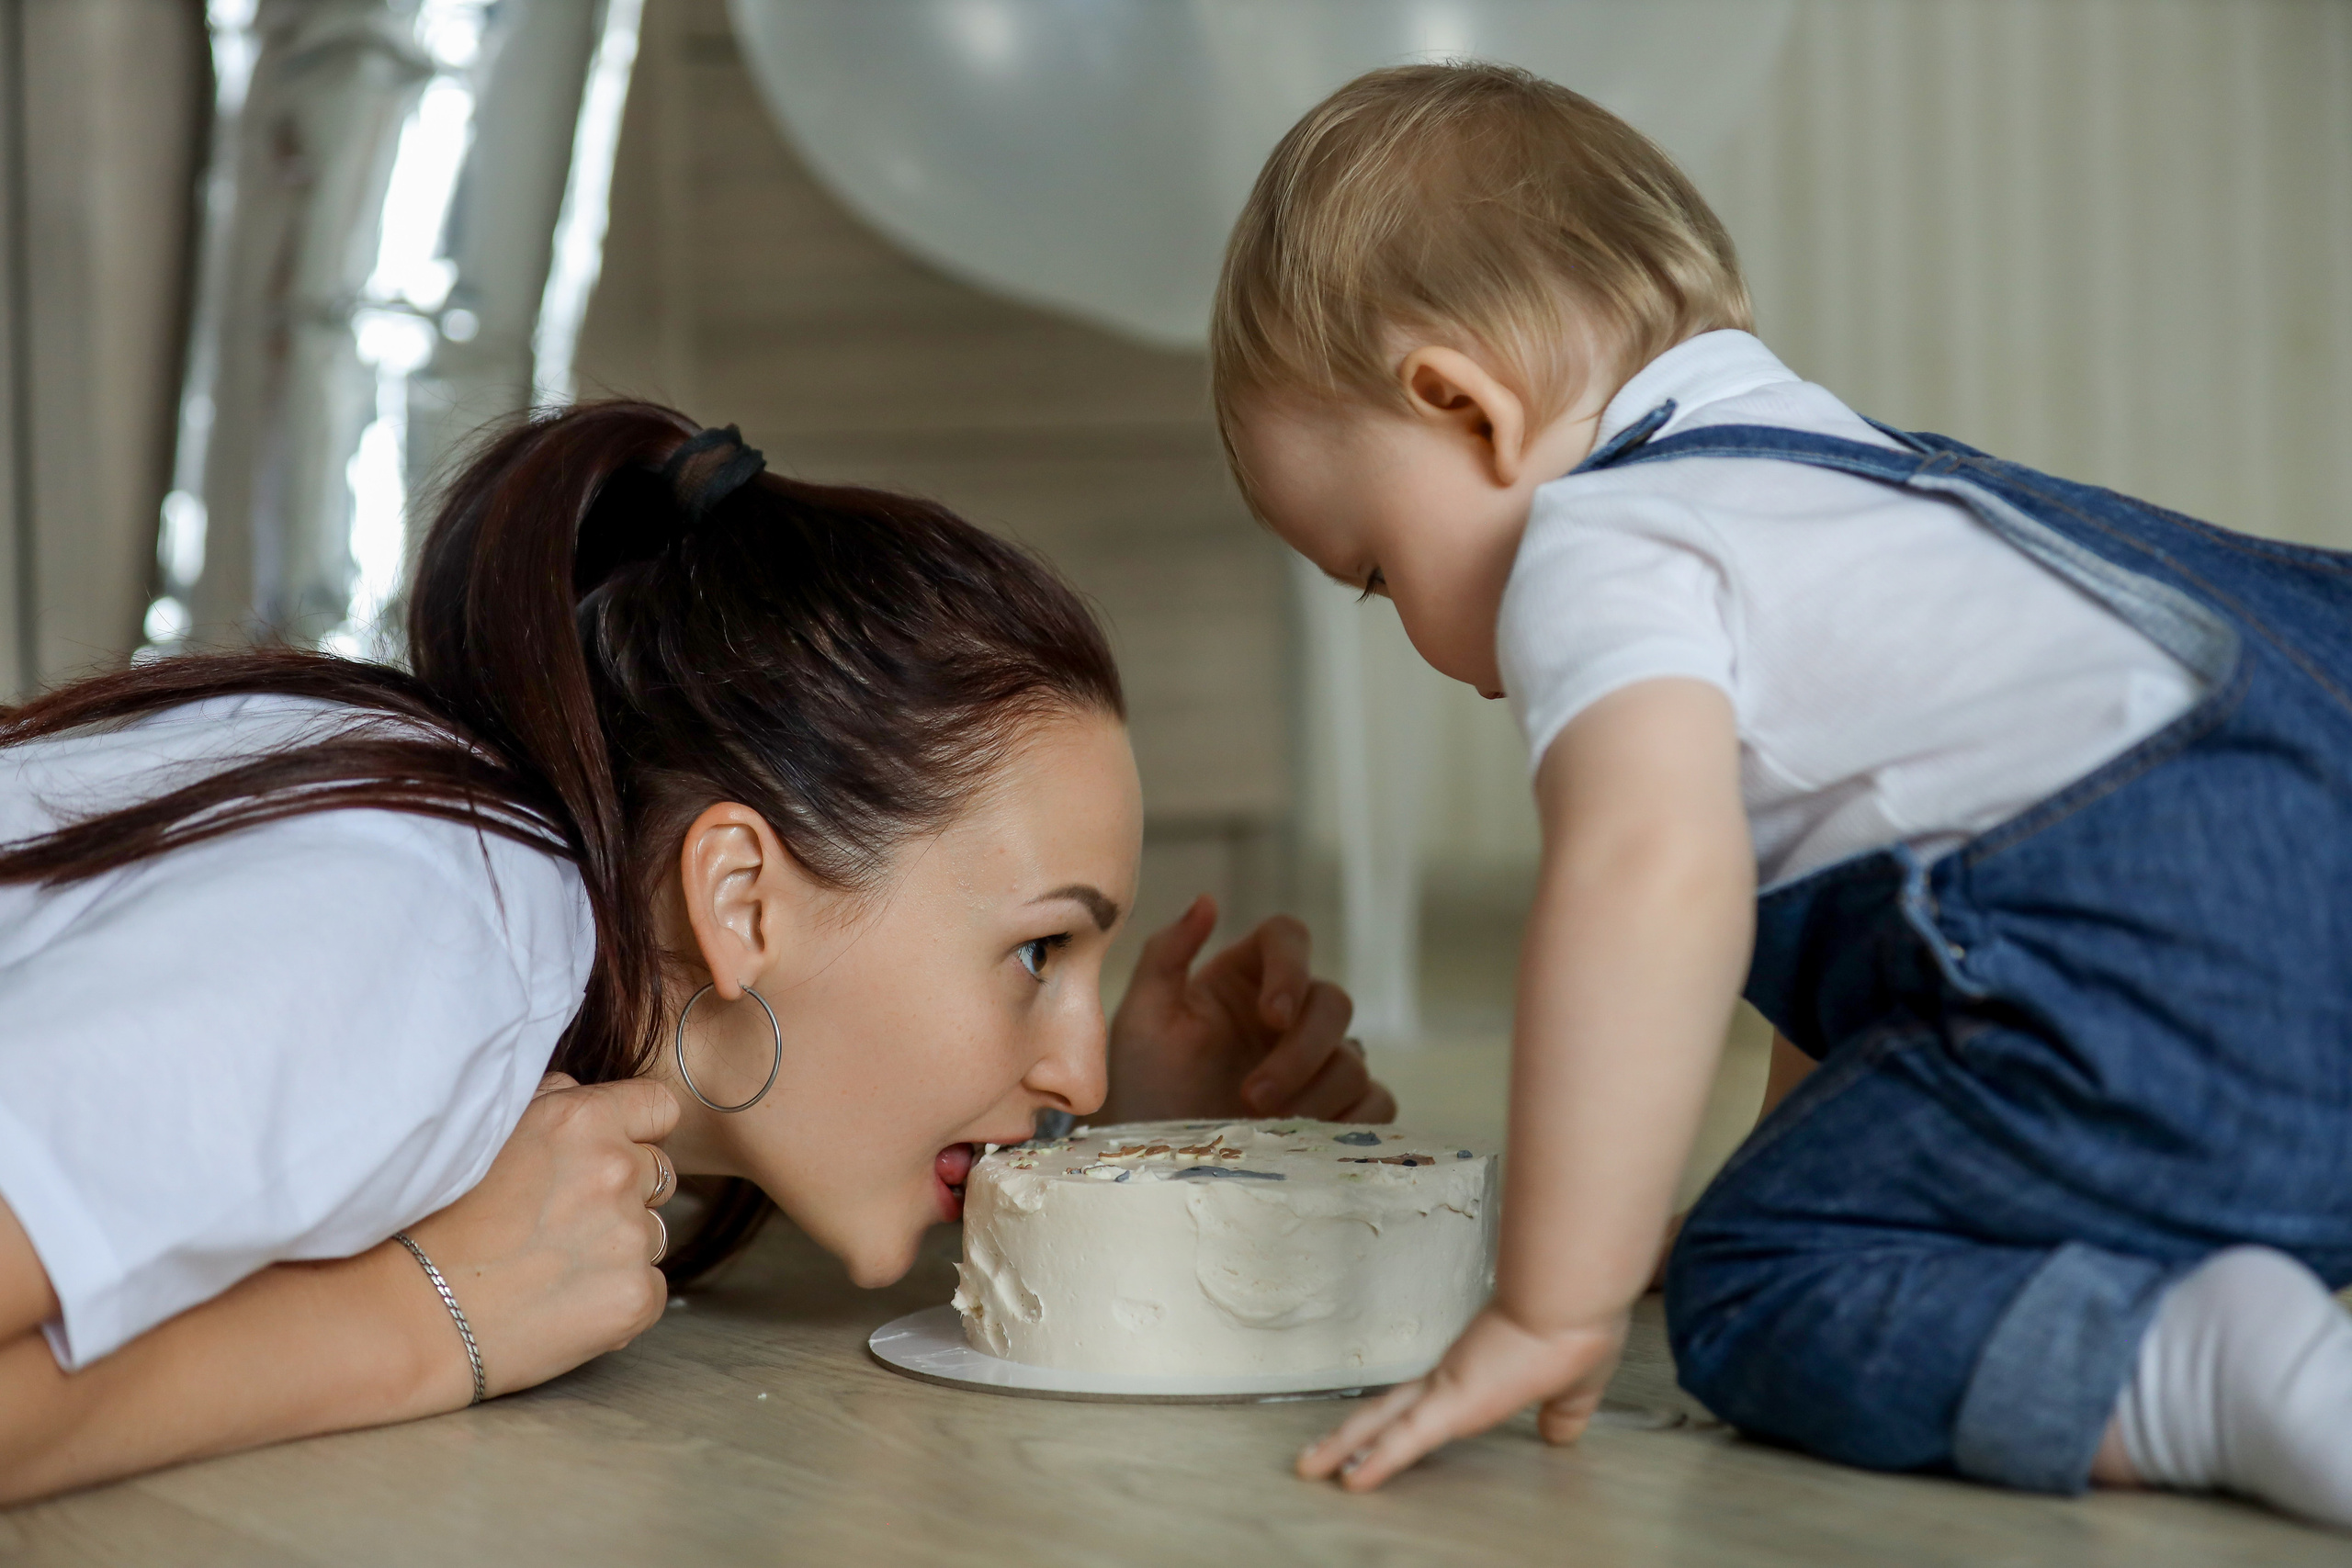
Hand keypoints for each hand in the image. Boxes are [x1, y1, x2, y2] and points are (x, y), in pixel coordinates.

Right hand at [398, 1072, 679, 1404]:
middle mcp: (618, 1171)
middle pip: (658, 1173)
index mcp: (584, 1121)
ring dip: (619, 1247)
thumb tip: (580, 1092)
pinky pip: (650, 1288)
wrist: (409, 1317)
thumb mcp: (488, 1133)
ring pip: (653, 1233)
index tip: (605, 1158)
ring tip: (552, 1267)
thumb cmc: (433, 1221)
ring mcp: (631, 1236)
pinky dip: (619, 1298)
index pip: (659, 1108)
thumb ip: (550, 1101)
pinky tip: (564, 1304)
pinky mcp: (636, 1296)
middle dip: (625, 1193)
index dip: (636, 1133)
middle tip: (561, 1224)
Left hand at [1103, 895, 1394, 1123]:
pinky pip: (1376, 1104)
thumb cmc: (1142, 1089)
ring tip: (1264, 1130)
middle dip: (1299, 1052)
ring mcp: (1318, 1065)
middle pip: (1333, 1002)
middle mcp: (1288, 1016)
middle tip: (1253, 1097)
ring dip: (1314, 1096)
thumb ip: (1166, 955)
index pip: (1288, 938)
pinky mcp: (1339, 1113)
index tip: (1273, 1015)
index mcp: (1243, 979)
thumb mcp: (1142, 1021)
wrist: (1154, 1166)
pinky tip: (1308, 1141)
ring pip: (1354, 1059)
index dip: (1292, 967)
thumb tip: (1208, 900)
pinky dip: (1352, 1122)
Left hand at [1297, 1305, 1627, 1490]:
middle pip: (1388, 1407)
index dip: (1398, 1417)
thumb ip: (1563, 1410)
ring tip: (1310, 1466)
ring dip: (1343, 1446)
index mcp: (1475, 1371)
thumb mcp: (1574, 1385)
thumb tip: (1561, 1431)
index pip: (1425, 1398)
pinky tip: (1350, 1481)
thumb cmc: (1576, 1328)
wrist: (1573, 1301)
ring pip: (1381, 1421)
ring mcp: (1446, 1387)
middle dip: (1351, 1432)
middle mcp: (1451, 1375)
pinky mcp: (1453, 1402)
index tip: (1376, 1432)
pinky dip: (1376, 1461)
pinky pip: (1404, 1439)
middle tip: (1317, 1453)